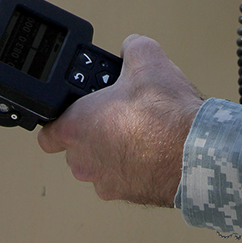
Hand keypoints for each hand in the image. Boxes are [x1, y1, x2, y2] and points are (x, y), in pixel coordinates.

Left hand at [37, 35, 202, 206]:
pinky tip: (155, 147)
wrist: (195, 150)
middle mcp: (83, 160)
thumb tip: (131, 47)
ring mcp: (105, 182)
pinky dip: (135, 165)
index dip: (60, 118)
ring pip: (99, 164)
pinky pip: (124, 177)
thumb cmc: (164, 112)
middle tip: (118, 112)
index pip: (46, 132)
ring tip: (141, 128)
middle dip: (94, 130)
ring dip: (113, 150)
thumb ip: (131, 47)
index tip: (77, 110)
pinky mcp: (130, 195)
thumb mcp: (147, 58)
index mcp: (76, 127)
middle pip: (75, 147)